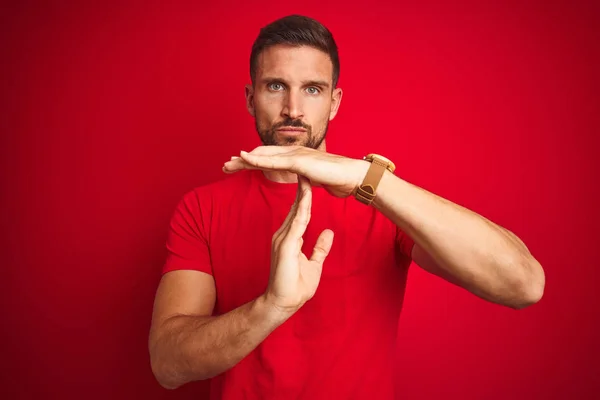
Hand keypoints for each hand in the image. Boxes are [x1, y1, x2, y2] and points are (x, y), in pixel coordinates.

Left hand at [223, 146, 369, 197]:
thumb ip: (305, 178)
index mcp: (295, 157)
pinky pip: (274, 160)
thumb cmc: (337, 179)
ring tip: (228, 164)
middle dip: (241, 161)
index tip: (237, 168)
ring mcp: (295, 155)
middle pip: (261, 154)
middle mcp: (293, 152)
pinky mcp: (299, 161)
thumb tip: (303, 181)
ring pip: (263, 155)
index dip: (251, 162)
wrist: (352, 176)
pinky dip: (257, 159)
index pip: (268, 158)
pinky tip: (245, 158)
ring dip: (244, 160)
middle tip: (225, 166)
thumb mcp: (314, 179)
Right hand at [263, 174, 333, 313]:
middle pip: (296, 207)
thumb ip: (319, 248)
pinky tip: (306, 197)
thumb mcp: (314, 263)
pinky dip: (301, 209)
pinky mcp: (285, 246)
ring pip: (296, 212)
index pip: (300, 212)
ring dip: (302, 194)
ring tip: (306, 175)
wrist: (282, 303)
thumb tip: (328, 233)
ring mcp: (283, 239)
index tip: (313, 179)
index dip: (306, 196)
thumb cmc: (295, 287)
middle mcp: (284, 235)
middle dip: (302, 188)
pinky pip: (296, 224)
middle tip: (308, 167)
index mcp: (290, 237)